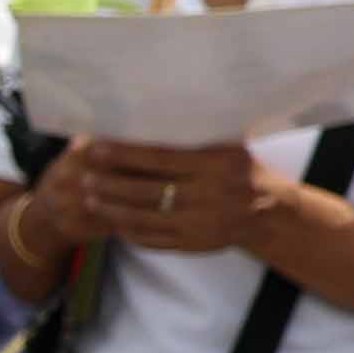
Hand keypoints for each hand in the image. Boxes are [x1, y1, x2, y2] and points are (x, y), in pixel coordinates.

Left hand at [40, 135, 327, 256]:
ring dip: (112, 209)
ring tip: (90, 197)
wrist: (269, 212)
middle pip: (148, 191)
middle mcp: (210, 194)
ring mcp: (202, 223)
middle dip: (111, 184)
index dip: (126, 154)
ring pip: (146, 218)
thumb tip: (153, 107)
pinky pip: (153, 240)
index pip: (162, 158)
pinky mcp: (194, 245)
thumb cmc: (241, 168)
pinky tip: (111, 221)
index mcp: (217, 164)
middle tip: (84, 176)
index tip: (97, 148)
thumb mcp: (228, 146)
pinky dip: (129, 231)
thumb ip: (196, 133)